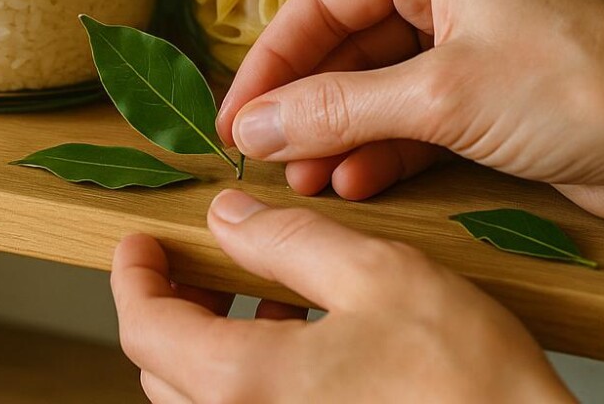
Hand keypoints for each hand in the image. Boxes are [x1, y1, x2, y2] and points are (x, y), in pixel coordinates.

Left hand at [111, 189, 573, 403]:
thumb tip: (227, 218)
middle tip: (204, 262)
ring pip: (206, 399)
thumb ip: (289, 242)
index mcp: (245, 384)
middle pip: (164, 370)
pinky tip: (308, 341)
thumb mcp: (378, 277)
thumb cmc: (468, 384)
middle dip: (175, 308)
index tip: (141, 243)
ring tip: (267, 294)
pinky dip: (256, 376)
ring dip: (216, 343)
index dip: (135, 277)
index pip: (145, 329)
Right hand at [217, 0, 603, 228]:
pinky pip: (415, 115)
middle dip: (307, 105)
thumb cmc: (580, 85)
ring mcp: (475, 39)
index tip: (234, 115)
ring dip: (340, 134)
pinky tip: (354, 183)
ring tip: (307, 180)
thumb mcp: (441, 96)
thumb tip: (254, 126)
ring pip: (379, 84)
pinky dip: (384, 148)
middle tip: (264, 156)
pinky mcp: (493, 91)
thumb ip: (337, 110)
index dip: (272, 61)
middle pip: (347, 44)